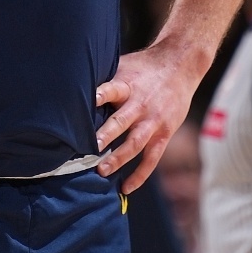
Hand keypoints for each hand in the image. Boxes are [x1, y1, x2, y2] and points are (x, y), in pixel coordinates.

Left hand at [93, 42, 194, 192]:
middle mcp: (140, 104)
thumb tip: (72, 88)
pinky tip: (126, 187)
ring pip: (135, 143)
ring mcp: (153, 121)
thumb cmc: (143, 67)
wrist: (180, 65)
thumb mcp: (123, 66)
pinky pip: (152, 158)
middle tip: (90, 147)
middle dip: (106, 135)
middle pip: (121, 121)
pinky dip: (140, 174)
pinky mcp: (164, 133)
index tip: (87, 105)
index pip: (111, 90)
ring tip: (101, 171)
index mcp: (127, 85)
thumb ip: (105, 80)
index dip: (99, 97)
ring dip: (118, 158)